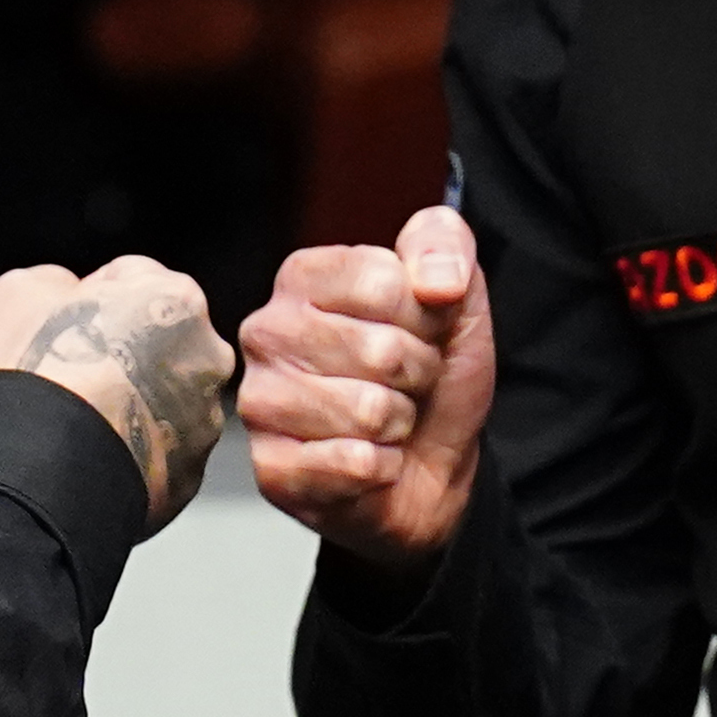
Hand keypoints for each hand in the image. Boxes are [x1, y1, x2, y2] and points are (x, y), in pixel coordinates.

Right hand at [0, 255, 234, 528]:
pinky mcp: (189, 477)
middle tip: (75, 374)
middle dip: (126, 354)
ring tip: (83, 420)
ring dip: (135, 405)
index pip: (135, 280)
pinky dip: (135, 453)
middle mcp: (208, 357)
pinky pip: (161, 456)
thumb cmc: (36, 369)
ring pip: (167, 402)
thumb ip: (61, 282)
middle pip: (162, 343)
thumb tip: (65, 296)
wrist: (40, 464)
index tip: (68, 325)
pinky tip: (95, 453)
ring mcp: (204, 421)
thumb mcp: (23, 289)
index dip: (93, 301)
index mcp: (177, 297)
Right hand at [236, 205, 493, 573]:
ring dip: (399, 423)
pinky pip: (354, 463)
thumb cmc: (430, 380)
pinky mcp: (270, 468)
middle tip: (403, 384)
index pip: (383, 282)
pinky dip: (382, 468)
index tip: (419, 331)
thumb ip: (446, 247)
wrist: (432, 470)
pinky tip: (367, 461)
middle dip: (416, 375)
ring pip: (369, 410)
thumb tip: (438, 279)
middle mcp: (267, 333)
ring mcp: (260, 401)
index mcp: (303, 278)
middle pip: (381, 350)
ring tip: (385, 422)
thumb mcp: (455, 299)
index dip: (425, 316)